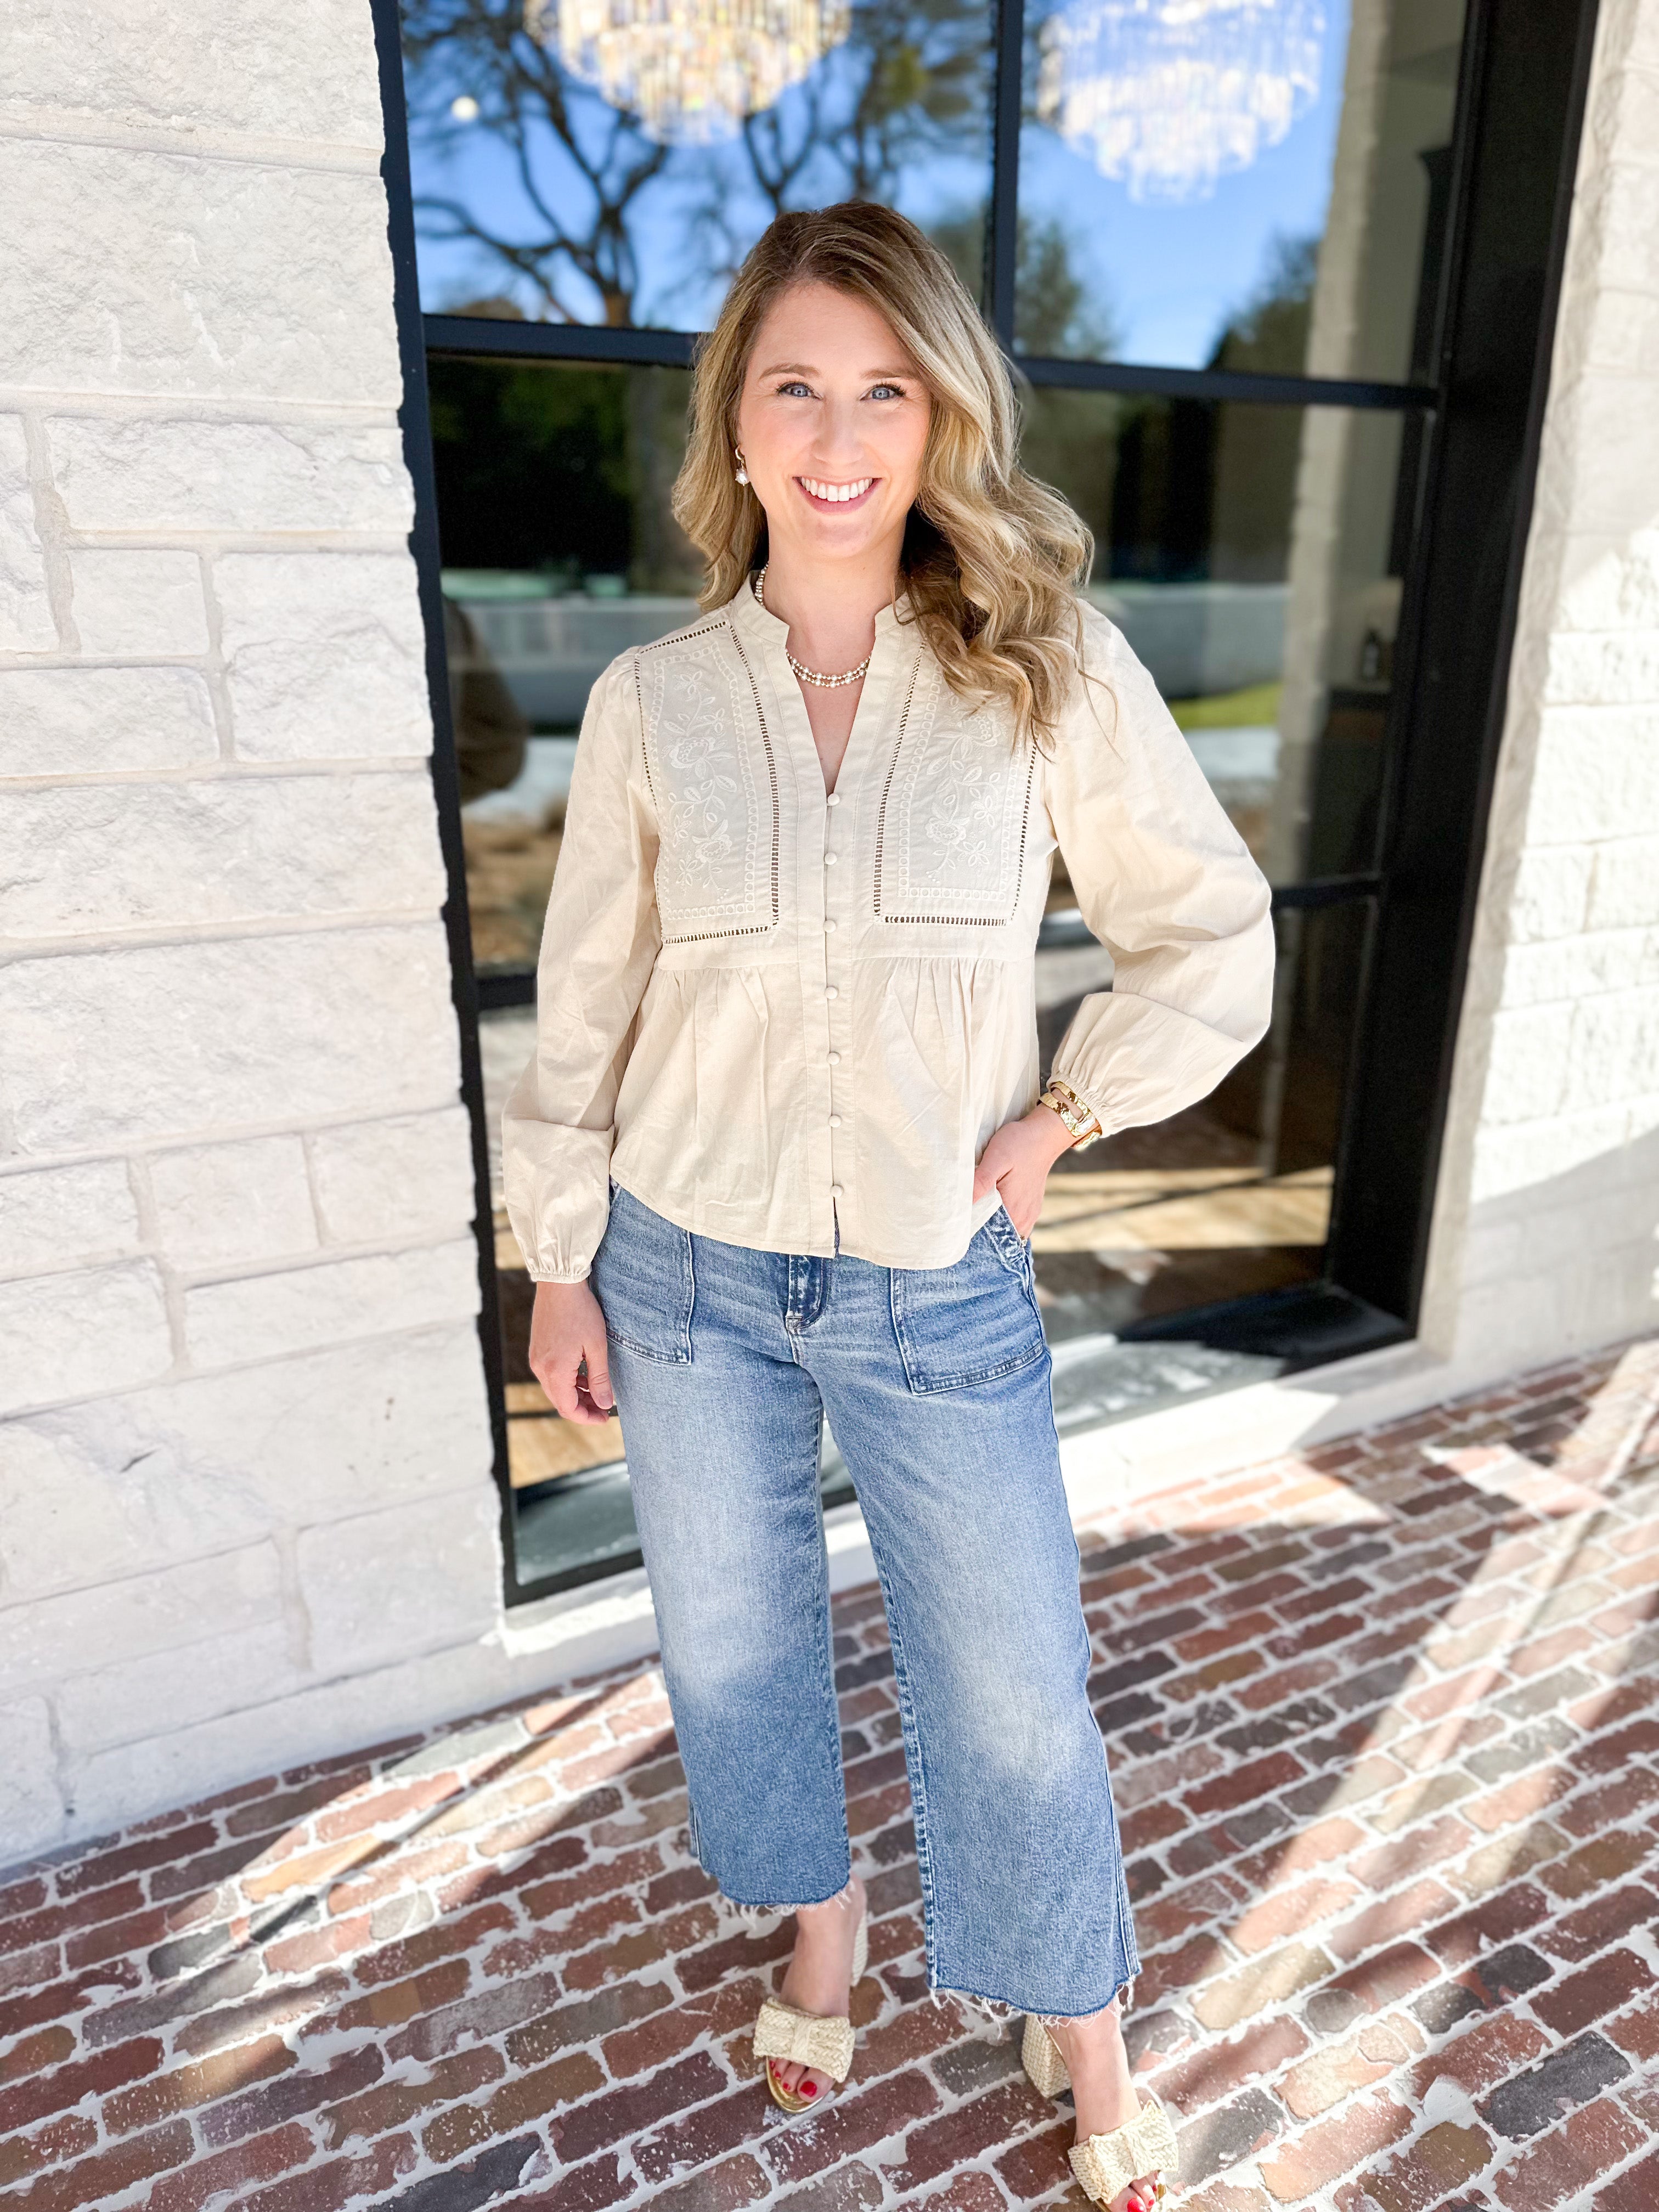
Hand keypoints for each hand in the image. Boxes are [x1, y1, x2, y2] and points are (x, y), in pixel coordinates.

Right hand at [529, 1279, 614, 1424]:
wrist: (560, 1283)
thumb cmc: (581, 1311)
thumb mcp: (597, 1346)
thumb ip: (600, 1378)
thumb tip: (605, 1404)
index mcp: (555, 1370)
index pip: (568, 1408)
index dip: (587, 1418)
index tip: (605, 1417)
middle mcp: (540, 1368)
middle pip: (560, 1401)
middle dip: (583, 1408)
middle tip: (605, 1407)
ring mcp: (536, 1358)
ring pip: (555, 1389)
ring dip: (575, 1394)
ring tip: (597, 1391)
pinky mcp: (537, 1350)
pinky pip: (551, 1375)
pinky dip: (567, 1381)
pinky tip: (583, 1375)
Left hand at [972, 1104, 1075, 1238]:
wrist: (1044, 1134)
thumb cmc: (1019, 1144)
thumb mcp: (995, 1158)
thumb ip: (981, 1182)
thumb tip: (962, 1203)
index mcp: (1014, 1211)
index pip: (989, 1238)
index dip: (971, 1234)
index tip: (957, 1226)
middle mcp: (1024, 1219)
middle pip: (997, 1239)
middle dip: (979, 1233)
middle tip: (961, 1220)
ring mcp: (1029, 1215)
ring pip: (1005, 1232)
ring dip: (991, 1227)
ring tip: (974, 1215)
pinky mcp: (1031, 1208)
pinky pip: (1013, 1224)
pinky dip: (1001, 1221)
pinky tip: (990, 1209)